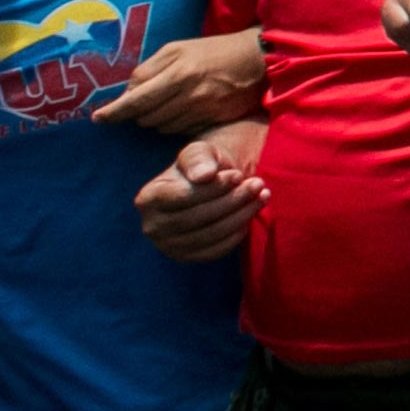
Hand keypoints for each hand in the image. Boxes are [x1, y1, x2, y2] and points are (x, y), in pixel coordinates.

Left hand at [93, 29, 265, 133]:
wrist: (257, 59)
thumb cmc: (213, 51)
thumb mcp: (178, 49)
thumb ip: (150, 69)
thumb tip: (128, 92)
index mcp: (177, 71)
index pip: (136, 99)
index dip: (115, 111)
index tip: (98, 118)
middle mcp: (189, 93)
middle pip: (146, 117)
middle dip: (137, 113)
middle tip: (143, 103)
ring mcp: (202, 109)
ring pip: (162, 127)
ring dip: (156, 119)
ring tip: (167, 103)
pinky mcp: (213, 120)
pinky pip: (181, 131)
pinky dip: (175, 124)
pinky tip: (183, 111)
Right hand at [133, 124, 268, 261]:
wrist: (210, 186)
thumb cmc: (202, 166)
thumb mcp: (199, 152)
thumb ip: (198, 159)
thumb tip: (204, 175)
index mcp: (147, 199)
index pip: (182, 197)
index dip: (213, 187)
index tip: (238, 175)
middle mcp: (152, 227)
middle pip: (197, 217)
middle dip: (232, 200)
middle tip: (258, 184)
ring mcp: (168, 247)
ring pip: (210, 234)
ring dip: (241, 215)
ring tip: (262, 195)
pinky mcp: (188, 258)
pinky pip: (216, 250)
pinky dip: (238, 233)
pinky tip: (250, 215)